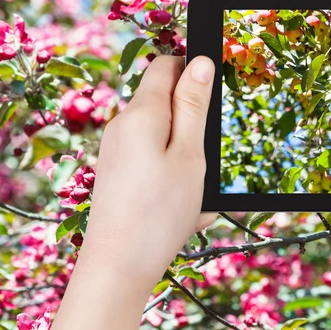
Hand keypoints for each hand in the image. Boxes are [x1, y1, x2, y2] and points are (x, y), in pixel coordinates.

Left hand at [82, 55, 217, 281]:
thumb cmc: (161, 210)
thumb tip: (201, 63)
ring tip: (198, 200)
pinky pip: (153, 165)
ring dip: (188, 162)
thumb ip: (195, 106)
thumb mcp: (191, 154)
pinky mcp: (117, 174)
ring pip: (164, 142)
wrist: (119, 266)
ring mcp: (116, 151)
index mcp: (142, 113)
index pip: (166, 66)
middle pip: (166, 106)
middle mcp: (122, 126)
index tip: (214, 96)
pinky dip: (173, 181)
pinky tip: (183, 212)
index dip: (192, 70)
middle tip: (210, 166)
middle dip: (195, 130)